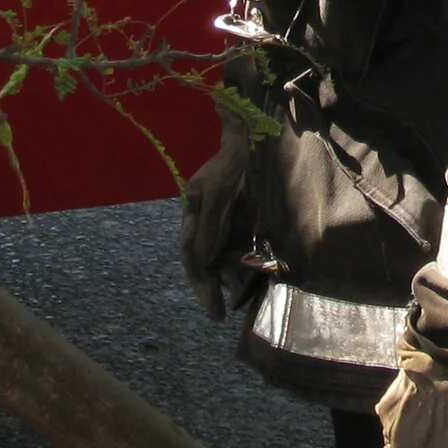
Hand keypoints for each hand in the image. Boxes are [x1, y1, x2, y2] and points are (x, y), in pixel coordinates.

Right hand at [177, 97, 256, 320]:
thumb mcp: (217, 192)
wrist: (256, 134)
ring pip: (224, 255)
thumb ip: (209, 227)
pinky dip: (247, 261)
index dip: (200, 283)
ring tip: (241, 298)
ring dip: (231, 276)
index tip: (211, 308)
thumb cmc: (234, 160)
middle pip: (206, 260)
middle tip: (220, 313)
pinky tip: (254, 276)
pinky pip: (242, 245)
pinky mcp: (245, 216)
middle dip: (213, 285)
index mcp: (194, 211)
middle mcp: (207, 219)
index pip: (192, 255)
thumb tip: (202, 261)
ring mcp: (226, 217)